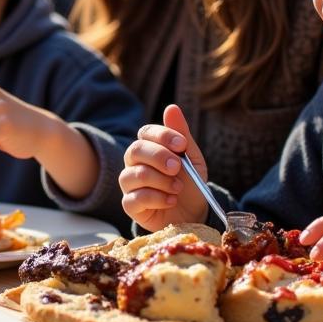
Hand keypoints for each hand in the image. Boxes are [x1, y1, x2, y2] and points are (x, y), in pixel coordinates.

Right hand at [120, 104, 208, 231]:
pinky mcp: (130, 205)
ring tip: (178, 188)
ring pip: (135, 174)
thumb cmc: (190, 183)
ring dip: (162, 181)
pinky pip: (135, 198)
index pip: (146, 132)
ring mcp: (129, 184)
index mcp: (149, 147)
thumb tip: (171, 107)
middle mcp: (134, 163)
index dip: (163, 136)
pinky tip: (171, 200)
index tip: (182, 145)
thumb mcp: (192, 158)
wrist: (192, 213)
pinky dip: (157, 198)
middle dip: (160, 157)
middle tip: (178, 168)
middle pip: (136, 150)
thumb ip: (181, 135)